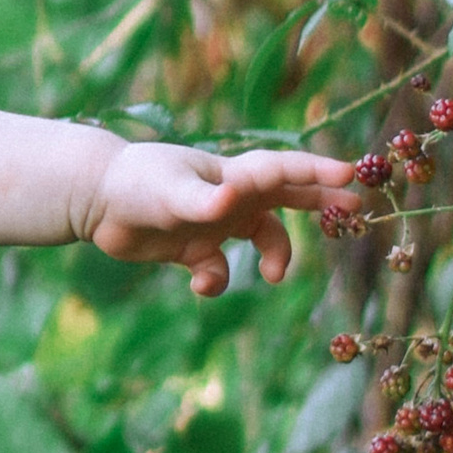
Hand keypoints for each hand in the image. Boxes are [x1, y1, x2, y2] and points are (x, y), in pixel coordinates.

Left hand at [80, 138, 353, 297]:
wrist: (95, 201)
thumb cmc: (136, 183)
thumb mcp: (171, 190)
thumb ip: (204, 200)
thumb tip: (233, 202)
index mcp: (231, 175)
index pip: (284, 170)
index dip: (318, 172)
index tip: (352, 174)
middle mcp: (230, 196)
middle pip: (288, 196)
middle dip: (321, 200)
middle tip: (358, 208)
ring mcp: (215, 222)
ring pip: (263, 238)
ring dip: (276, 255)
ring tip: (274, 274)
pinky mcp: (194, 248)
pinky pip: (221, 270)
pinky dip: (216, 281)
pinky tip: (198, 283)